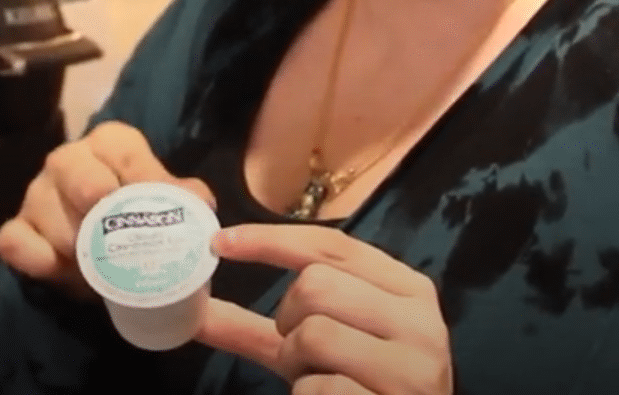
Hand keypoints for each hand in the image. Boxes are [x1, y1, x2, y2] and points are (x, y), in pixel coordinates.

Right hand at [0, 120, 215, 296]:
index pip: (124, 149)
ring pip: (45, 208)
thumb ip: (184, 196)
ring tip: (99, 265)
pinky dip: (37, 259)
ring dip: (74, 242)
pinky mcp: (15, 228)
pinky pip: (14, 241)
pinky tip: (61, 269)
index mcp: (110, 142)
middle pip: (73, 168)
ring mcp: (36, 192)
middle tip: (115, 232)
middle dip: (95, 201)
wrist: (102, 249)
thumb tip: (200, 204)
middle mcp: (68, 158)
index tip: (154, 207)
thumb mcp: (162, 200)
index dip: (141, 176)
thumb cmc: (136, 212)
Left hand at [196, 224, 453, 394]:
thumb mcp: (329, 349)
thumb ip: (272, 325)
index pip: (334, 246)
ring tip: (321, 383)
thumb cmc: (366, 392)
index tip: (220, 242)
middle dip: (288, 321)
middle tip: (303, 355)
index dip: (271, 240)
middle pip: (315, 284)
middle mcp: (419, 318)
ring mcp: (412, 364)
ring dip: (296, 366)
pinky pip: (317, 388)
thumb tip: (199, 310)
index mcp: (409, 288)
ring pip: (313, 332)